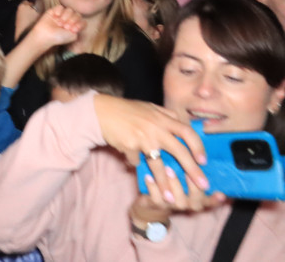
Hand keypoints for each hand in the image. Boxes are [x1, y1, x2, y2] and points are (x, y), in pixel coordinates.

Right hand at [26, 5, 82, 49]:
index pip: (82, 21)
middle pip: (77, 14)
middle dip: (72, 20)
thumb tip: (79, 22)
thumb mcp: (73, 36)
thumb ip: (80, 28)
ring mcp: (62, 15)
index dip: (79, 24)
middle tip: (65, 26)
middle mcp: (69, 20)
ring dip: (65, 16)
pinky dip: (59, 11)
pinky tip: (55, 16)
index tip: (73, 29)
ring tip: (59, 23)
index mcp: (74, 26)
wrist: (45, 35)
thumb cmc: (58, 37)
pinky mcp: (54, 11)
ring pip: (69, 9)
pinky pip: (60, 7)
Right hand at [93, 95, 209, 204]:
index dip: (198, 147)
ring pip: (158, 164)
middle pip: (180, 151)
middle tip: (202, 184)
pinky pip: (136, 161)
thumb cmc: (126, 110)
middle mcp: (155, 127)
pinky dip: (135, 164)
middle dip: (193, 170)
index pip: (188, 132)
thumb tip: (183, 124)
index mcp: (163, 118)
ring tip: (170, 198)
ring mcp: (143, 137)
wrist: (101, 112)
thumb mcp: (149, 108)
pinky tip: (134, 165)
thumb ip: (166, 116)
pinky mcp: (129, 145)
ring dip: (165, 183)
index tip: (203, 161)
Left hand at [130, 175, 224, 229]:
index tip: (221, 194)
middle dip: (193, 186)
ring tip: (168, 169)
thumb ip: (194, 171)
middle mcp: (187, 204)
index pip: (210, 200)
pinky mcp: (157, 204)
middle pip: (196, 199)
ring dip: (173, 184)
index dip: (216, 199)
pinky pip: (156, 197)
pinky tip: (148, 176)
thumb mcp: (185, 178)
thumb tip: (203, 154)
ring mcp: (172, 205)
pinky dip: (153, 186)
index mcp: (197, 199)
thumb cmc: (173, 185)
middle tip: (189, 171)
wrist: (152, 201)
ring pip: (176, 199)